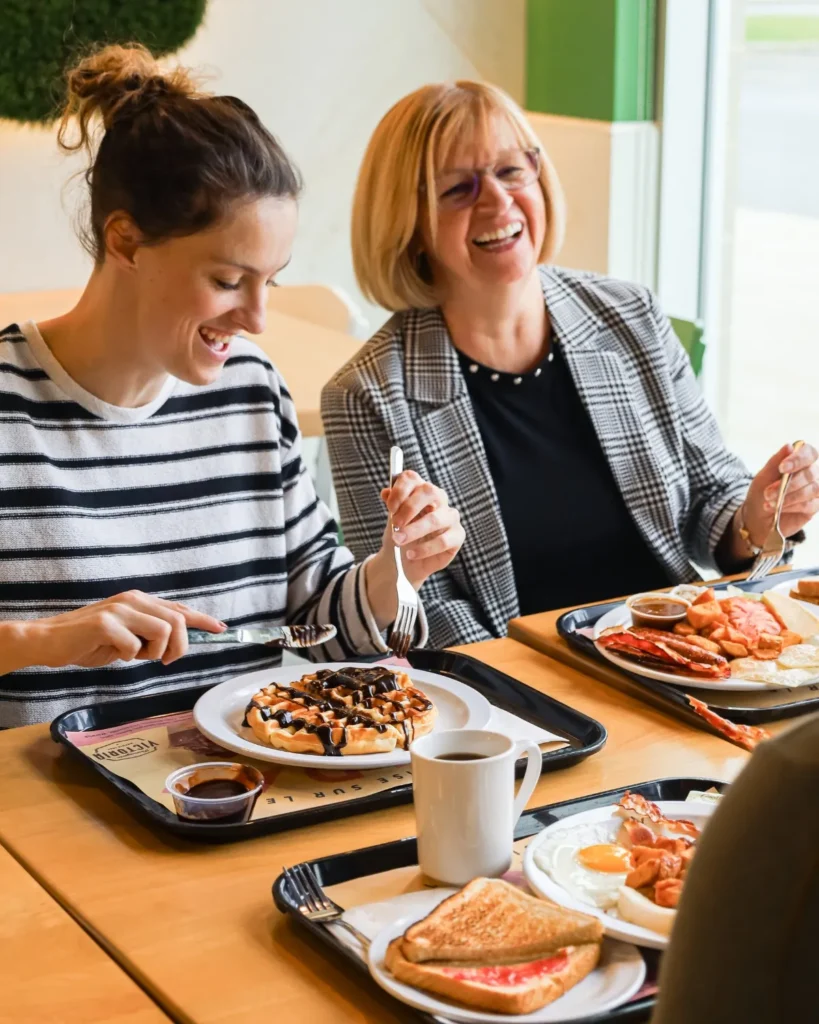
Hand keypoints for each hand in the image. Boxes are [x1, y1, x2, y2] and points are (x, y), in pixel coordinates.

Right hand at [26, 591, 224, 668]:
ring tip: (135, 656)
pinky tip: (113, 654)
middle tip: (165, 661)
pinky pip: (135, 647)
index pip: (179, 609)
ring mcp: (120, 610)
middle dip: (179, 646)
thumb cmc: (88, 642)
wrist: (48, 641)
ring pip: (163, 631)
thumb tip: (176, 643)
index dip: (202, 619)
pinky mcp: (106, 623)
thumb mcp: (126, 636)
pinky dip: (129, 657)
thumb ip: (149, 634)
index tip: (221, 628)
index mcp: (139, 601)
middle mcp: (133, 600)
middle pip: (178, 621)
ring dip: (155, 652)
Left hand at [380, 470, 463, 586]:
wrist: (405, 561)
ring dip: (414, 530)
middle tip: (395, 523)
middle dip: (409, 508)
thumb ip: (391, 504)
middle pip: (429, 491)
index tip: (390, 507)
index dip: (400, 490)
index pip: (412, 478)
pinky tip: (411, 554)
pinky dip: (424, 549)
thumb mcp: (392, 519)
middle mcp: (438, 499)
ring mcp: (450, 516)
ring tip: (399, 540)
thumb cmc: (401, 535)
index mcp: (420, 490)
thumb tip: (386, 492)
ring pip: (436, 519)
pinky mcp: (457, 535)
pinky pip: (443, 541)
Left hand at [738, 441, 818, 548]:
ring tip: (770, 502)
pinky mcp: (814, 506)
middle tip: (767, 492)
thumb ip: (776, 460)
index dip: (798, 459)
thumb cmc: (761, 493)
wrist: (756, 517)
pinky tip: (779, 509)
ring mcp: (814, 490)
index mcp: (799, 461)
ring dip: (789, 496)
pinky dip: (792, 506)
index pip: (809, 453)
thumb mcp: (763, 476)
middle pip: (811, 472)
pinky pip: (809, 504)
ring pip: (812, 489)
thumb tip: (790, 445)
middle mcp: (811, 473)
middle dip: (789, 483)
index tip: (782, 468)